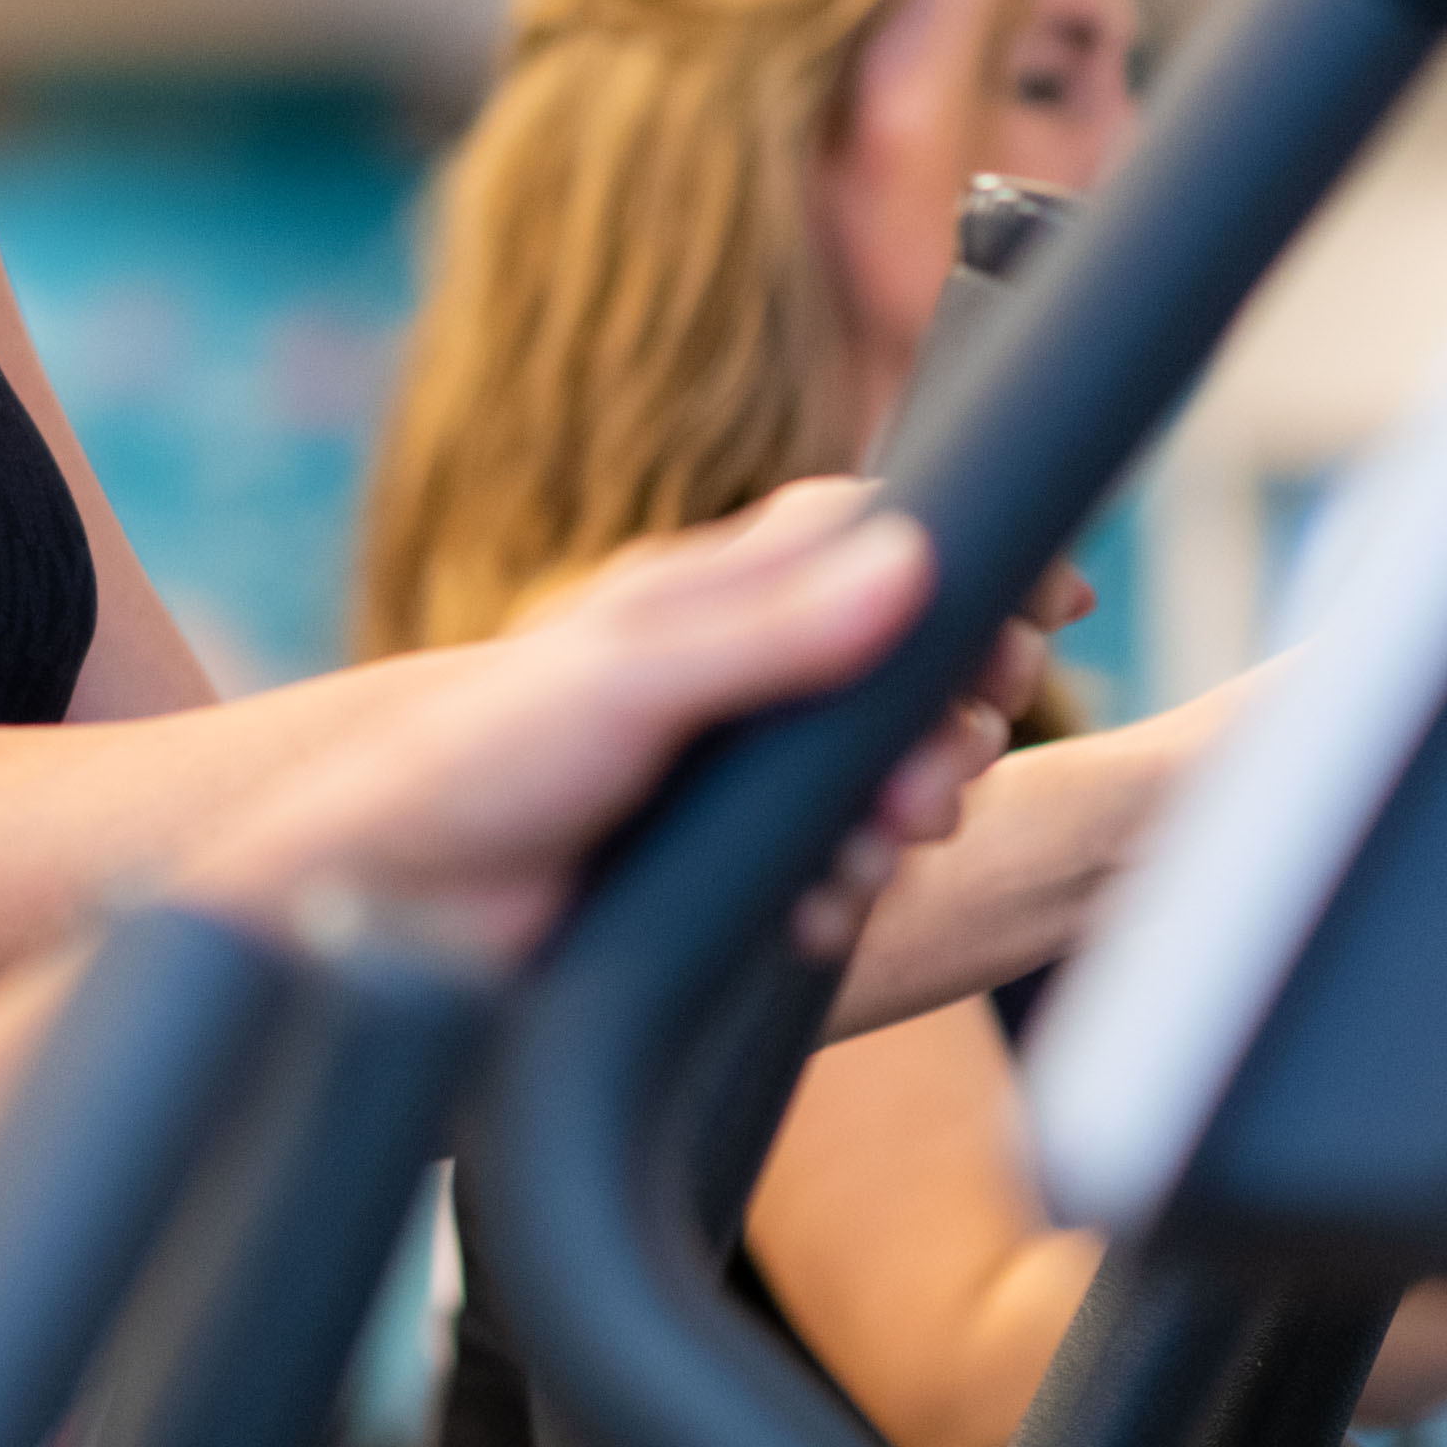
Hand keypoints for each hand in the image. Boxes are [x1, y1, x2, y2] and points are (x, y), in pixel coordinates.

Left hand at [187, 482, 931, 957]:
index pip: (883, 535)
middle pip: (914, 662)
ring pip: (887, 768)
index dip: (975, 564)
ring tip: (875, 851)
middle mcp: (740, 662)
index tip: (1049, 603)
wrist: (397, 901)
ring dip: (908, 814)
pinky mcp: (730, 852)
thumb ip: (767, 631)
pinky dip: (850, 886)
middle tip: (938, 778)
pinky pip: (839, 860)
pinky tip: (821, 911)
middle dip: (956, 719)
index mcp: (719, 587)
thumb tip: (909, 564)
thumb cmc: (479, 759)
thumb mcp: (629, 683)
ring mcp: (738, 759)